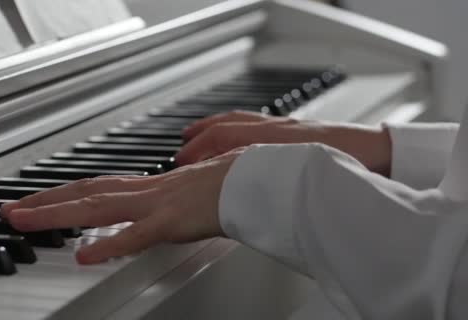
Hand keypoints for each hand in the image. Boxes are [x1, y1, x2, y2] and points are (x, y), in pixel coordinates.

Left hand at [0, 148, 244, 264]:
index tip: (36, 200)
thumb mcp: (195, 192)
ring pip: (97, 207)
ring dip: (56, 213)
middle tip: (9, 210)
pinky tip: (83, 256)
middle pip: (84, 193)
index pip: (96, 187)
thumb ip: (172, 201)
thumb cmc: (237, 182)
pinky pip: (137, 234)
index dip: (63, 193)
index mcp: (151, 187)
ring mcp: (158, 204)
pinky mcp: (175, 221)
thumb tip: (159, 207)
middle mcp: (147, 191)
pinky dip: (109, 244)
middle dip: (43, 201)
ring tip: (22, 221)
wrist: (262, 179)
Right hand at [176, 111, 391, 175]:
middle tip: (179, 152)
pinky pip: (254, 121)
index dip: (200, 152)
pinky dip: (234, 125)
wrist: (380, 153)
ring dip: (212, 128)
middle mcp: (275, 130)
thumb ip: (272, 190)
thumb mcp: (304, 181)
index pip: (225, 139)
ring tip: (193, 136)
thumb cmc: (349, 165)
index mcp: (274, 140)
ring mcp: (284, 127)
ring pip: (238, 121)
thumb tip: (243, 207)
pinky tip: (232, 136)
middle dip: (199, 139)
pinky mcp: (293, 129)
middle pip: (226, 127)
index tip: (181, 164)